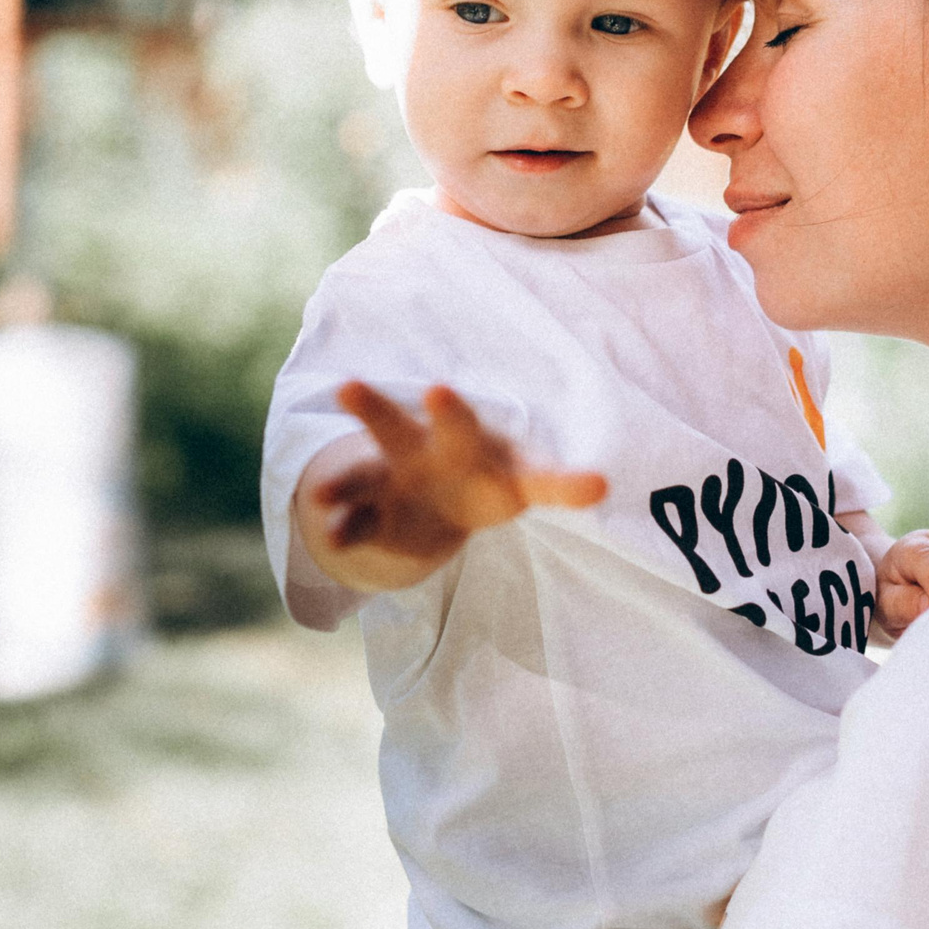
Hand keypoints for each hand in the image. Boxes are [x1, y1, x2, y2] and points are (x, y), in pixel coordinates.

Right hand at [309, 383, 606, 586]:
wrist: (442, 504)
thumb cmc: (492, 481)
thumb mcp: (525, 479)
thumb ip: (560, 483)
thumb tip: (603, 484)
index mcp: (459, 441)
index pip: (457, 423)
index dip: (447, 411)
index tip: (436, 391)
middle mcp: (415, 452)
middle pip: (396, 430)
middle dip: (377, 413)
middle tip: (348, 389)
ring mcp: (387, 484)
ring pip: (360, 475)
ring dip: (341, 484)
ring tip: (324, 497)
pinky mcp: (371, 519)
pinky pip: (354, 523)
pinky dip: (343, 530)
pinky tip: (332, 540)